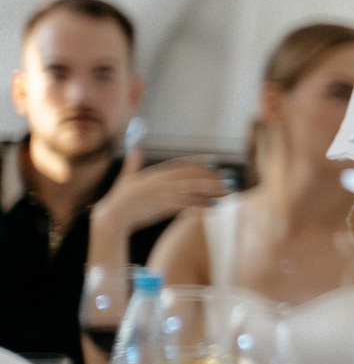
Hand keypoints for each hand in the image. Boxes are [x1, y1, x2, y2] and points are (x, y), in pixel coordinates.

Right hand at [92, 148, 226, 236]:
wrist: (114, 215)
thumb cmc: (120, 197)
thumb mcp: (127, 177)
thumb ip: (133, 162)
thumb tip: (135, 148)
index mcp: (155, 172)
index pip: (181, 164)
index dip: (197, 163)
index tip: (212, 162)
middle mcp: (162, 180)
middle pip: (193, 175)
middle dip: (212, 176)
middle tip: (228, 178)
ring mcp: (164, 192)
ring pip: (195, 188)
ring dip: (214, 190)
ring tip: (229, 192)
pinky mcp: (165, 205)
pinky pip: (189, 203)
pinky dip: (203, 204)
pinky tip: (215, 206)